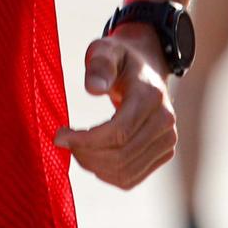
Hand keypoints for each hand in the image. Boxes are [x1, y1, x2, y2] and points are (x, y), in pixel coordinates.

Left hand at [55, 31, 176, 188]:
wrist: (146, 67)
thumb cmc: (119, 58)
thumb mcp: (106, 50)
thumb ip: (99, 65)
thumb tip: (94, 88)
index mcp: (151, 96)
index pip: (118, 132)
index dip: (85, 140)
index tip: (59, 135)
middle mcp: (165, 121)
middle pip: (120, 156)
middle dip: (85, 154)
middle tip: (63, 141)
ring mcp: (168, 140)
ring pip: (125, 171)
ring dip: (93, 166)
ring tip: (75, 148)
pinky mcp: (164, 153)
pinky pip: (131, 178)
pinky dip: (106, 174)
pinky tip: (91, 157)